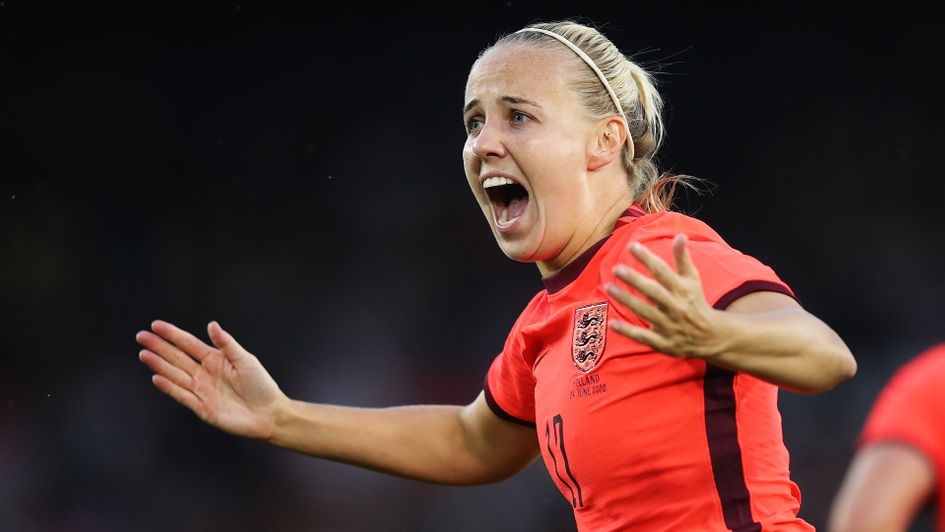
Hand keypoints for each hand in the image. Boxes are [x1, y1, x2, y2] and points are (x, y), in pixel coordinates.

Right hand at [137, 320, 286, 439]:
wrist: (269, 414)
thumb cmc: (261, 385)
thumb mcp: (245, 360)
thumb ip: (227, 344)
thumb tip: (211, 324)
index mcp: (215, 359)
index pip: (188, 344)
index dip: (172, 334)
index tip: (155, 325)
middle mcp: (204, 374)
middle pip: (177, 357)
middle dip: (159, 347)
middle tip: (141, 336)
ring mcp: (201, 390)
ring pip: (175, 375)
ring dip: (159, 365)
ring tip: (144, 354)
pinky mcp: (202, 408)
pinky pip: (182, 396)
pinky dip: (169, 387)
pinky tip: (157, 377)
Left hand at [605, 234, 724, 358]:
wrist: (710, 336)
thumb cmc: (696, 302)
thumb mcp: (692, 280)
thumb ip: (683, 258)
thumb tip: (680, 235)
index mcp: (682, 289)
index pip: (663, 271)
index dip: (647, 258)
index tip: (632, 245)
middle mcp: (674, 306)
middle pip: (653, 291)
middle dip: (635, 279)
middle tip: (616, 268)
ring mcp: (668, 325)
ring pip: (645, 311)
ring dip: (627, 300)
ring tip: (609, 287)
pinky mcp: (662, 342)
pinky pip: (643, 336)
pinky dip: (627, 331)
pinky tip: (611, 323)